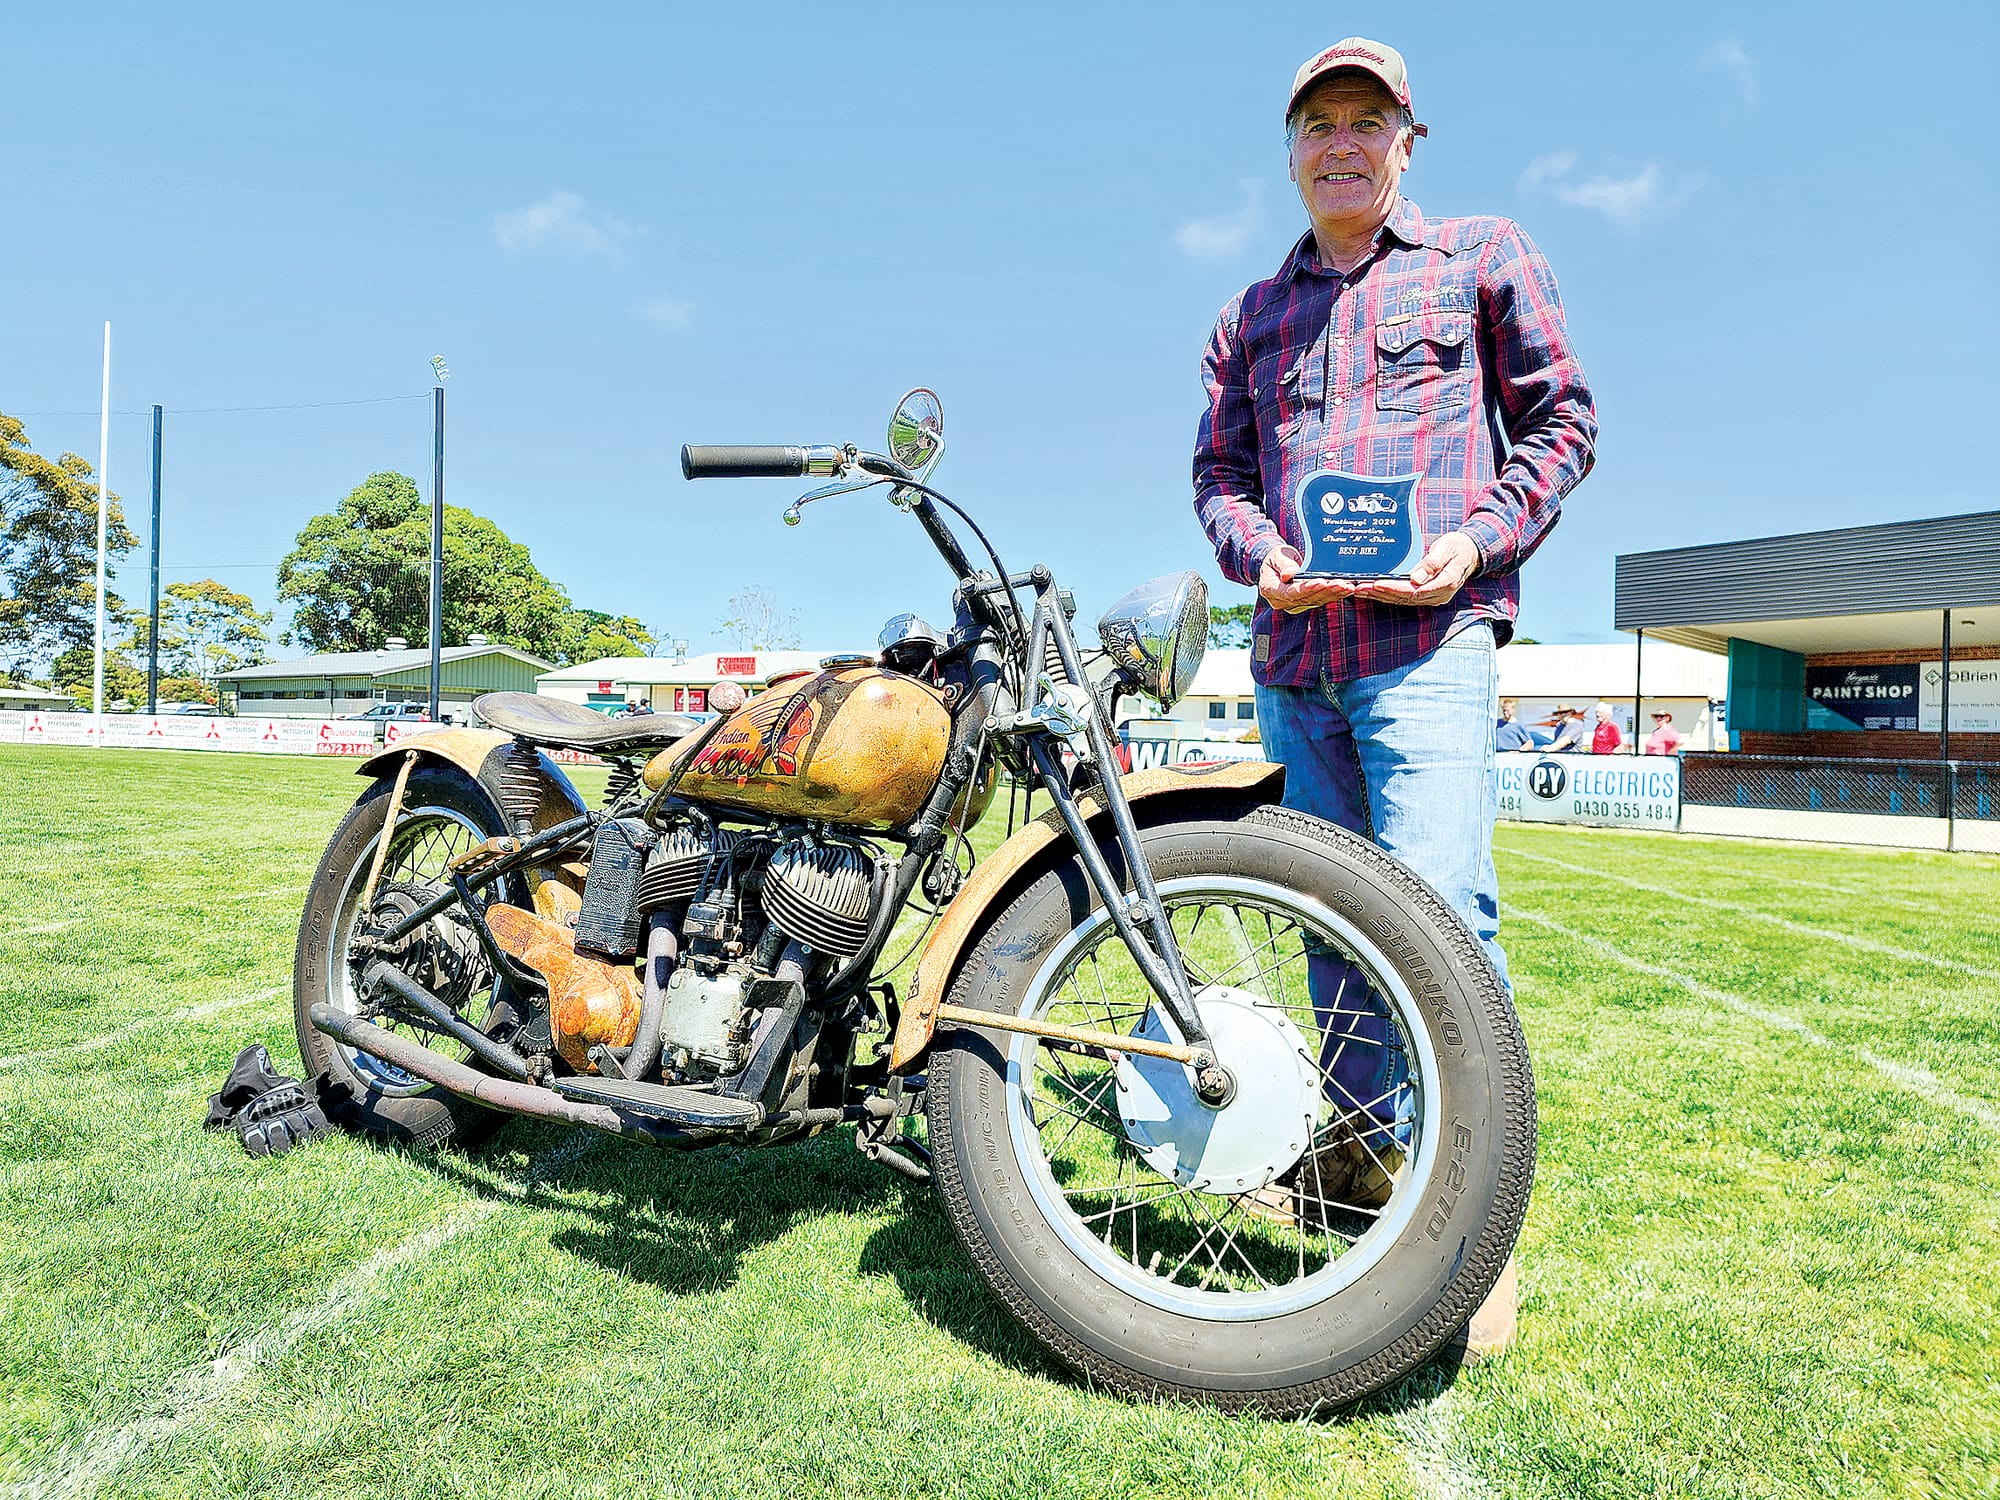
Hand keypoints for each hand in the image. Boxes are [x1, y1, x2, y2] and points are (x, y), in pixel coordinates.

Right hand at [1258, 544, 1361, 612]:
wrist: (1277, 565)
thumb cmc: (1276, 558)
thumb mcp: (1276, 556)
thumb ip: (1283, 565)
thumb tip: (1289, 574)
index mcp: (1271, 591)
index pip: (1290, 592)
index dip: (1306, 588)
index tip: (1320, 581)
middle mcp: (1283, 601)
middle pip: (1307, 598)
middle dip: (1326, 591)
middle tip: (1341, 584)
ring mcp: (1296, 604)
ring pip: (1317, 600)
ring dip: (1334, 594)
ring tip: (1348, 586)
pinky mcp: (1307, 602)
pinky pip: (1322, 599)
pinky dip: (1336, 594)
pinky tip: (1347, 589)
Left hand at [1345, 532, 1481, 607]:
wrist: (1470, 552)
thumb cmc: (1458, 547)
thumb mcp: (1448, 548)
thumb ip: (1433, 563)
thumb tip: (1417, 578)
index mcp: (1445, 584)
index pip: (1414, 590)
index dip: (1393, 588)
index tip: (1376, 584)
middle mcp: (1437, 595)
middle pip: (1404, 597)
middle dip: (1380, 594)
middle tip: (1359, 588)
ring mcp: (1432, 597)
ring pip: (1401, 600)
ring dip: (1380, 596)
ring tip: (1360, 590)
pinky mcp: (1425, 595)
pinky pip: (1404, 597)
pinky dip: (1387, 594)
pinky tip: (1373, 591)